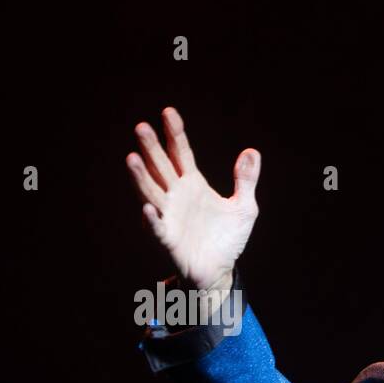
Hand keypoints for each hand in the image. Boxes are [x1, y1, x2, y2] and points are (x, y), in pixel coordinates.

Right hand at [125, 106, 259, 290]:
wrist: (220, 271)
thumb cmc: (227, 238)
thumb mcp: (244, 207)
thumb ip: (245, 180)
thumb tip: (252, 151)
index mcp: (192, 183)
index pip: (180, 152)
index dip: (174, 133)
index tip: (168, 112)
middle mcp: (175, 195)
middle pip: (161, 167)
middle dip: (151, 148)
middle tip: (142, 127)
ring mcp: (169, 215)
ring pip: (151, 192)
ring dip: (141, 177)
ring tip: (131, 158)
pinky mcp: (168, 239)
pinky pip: (157, 227)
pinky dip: (152, 219)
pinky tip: (147, 208)